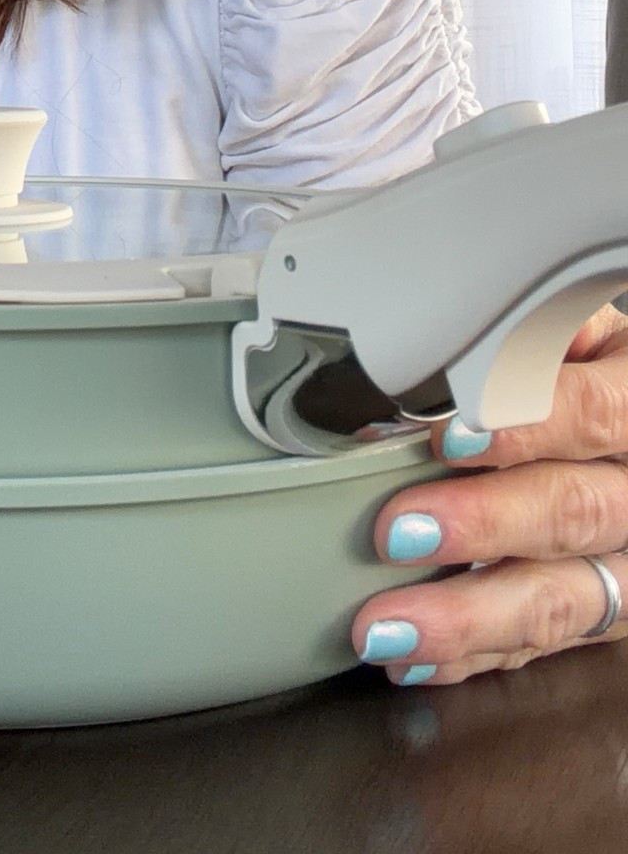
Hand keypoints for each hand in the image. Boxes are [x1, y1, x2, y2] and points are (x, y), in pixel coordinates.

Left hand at [354, 305, 627, 685]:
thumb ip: (514, 343)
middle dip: (482, 526)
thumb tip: (413, 353)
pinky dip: (474, 654)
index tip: (447, 436)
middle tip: (397, 530)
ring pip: (563, 598)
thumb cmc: (570, 369)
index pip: (592, 411)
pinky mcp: (609, 614)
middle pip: (575, 512)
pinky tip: (414, 658)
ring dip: (468, 615)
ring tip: (386, 624)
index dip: (522, 424)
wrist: (619, 429)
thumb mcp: (563, 332)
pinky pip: (542, 645)